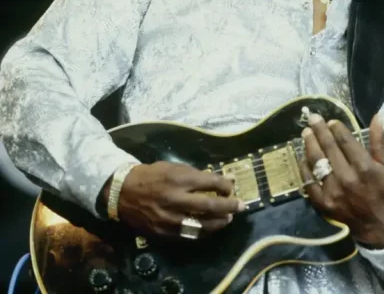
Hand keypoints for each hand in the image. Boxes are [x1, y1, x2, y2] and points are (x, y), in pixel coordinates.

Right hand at [101, 161, 244, 237]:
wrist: (122, 192)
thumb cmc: (153, 175)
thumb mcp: (176, 168)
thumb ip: (201, 175)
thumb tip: (227, 178)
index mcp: (179, 179)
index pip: (212, 183)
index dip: (226, 186)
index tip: (231, 188)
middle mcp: (176, 199)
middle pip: (211, 206)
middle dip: (230, 206)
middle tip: (241, 206)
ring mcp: (169, 218)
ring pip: (202, 225)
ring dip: (220, 222)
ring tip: (228, 218)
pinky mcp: (163, 232)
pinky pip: (189, 235)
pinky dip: (203, 232)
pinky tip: (210, 227)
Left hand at [299, 113, 383, 248]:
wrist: (375, 223)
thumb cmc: (382, 190)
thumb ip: (380, 141)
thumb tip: (377, 117)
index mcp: (365, 168)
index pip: (346, 142)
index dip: (337, 129)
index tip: (331, 121)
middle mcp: (347, 178)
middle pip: (329, 148)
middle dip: (320, 130)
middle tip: (312, 117)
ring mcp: (332, 191)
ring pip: (317, 162)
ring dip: (310, 145)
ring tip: (306, 133)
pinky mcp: (322, 202)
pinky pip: (309, 181)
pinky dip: (304, 167)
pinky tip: (303, 156)